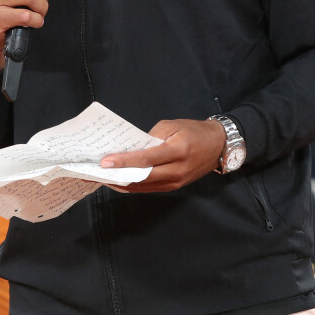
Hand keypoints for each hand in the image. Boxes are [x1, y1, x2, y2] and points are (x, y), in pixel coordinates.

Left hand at [101, 118, 225, 192]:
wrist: (218, 145)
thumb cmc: (193, 131)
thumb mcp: (171, 126)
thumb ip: (150, 137)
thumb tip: (130, 149)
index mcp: (177, 150)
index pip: (146, 159)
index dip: (124, 161)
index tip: (105, 161)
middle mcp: (177, 170)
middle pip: (142, 177)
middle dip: (117, 175)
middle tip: (96, 172)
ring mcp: (176, 182)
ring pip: (143, 186)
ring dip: (122, 183)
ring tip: (102, 177)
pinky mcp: (174, 187)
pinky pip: (149, 188)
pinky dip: (133, 185)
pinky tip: (119, 180)